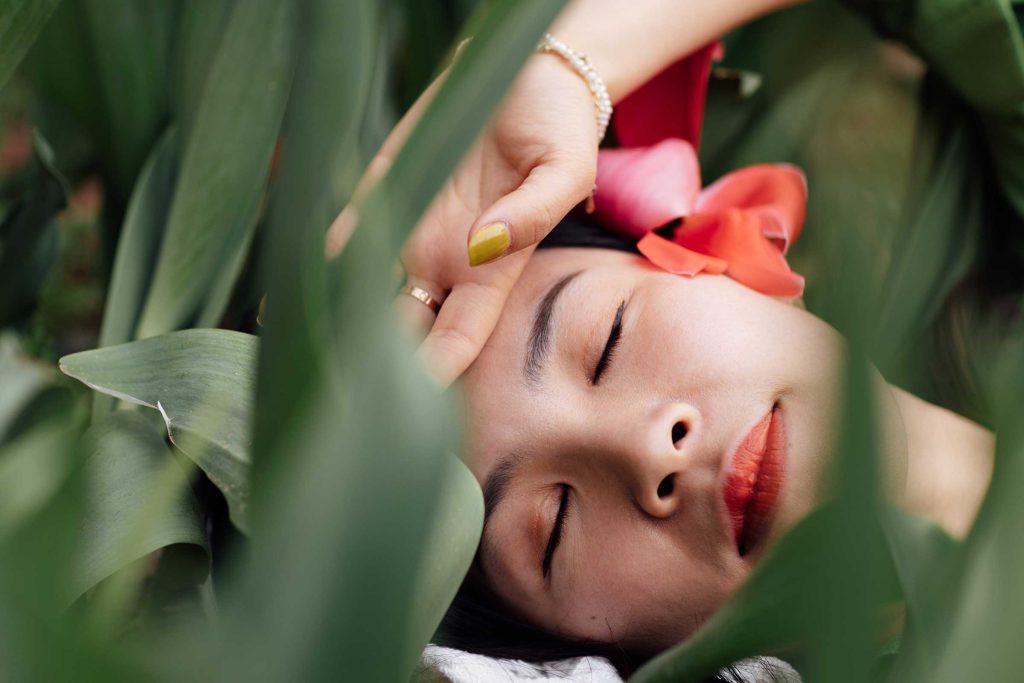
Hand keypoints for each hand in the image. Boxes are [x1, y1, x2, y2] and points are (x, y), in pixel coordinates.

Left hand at [327, 54, 597, 384]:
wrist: (529, 67)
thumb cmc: (560, 126)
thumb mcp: (566, 170)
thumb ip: (533, 215)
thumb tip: (484, 246)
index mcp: (491, 270)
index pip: (458, 339)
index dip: (433, 374)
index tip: (402, 406)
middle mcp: (446, 258)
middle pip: (403, 328)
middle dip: (374, 362)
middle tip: (333, 393)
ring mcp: (412, 224)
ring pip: (368, 287)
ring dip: (339, 314)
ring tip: (301, 348)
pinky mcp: (386, 183)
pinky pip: (348, 224)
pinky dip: (324, 250)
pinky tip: (298, 280)